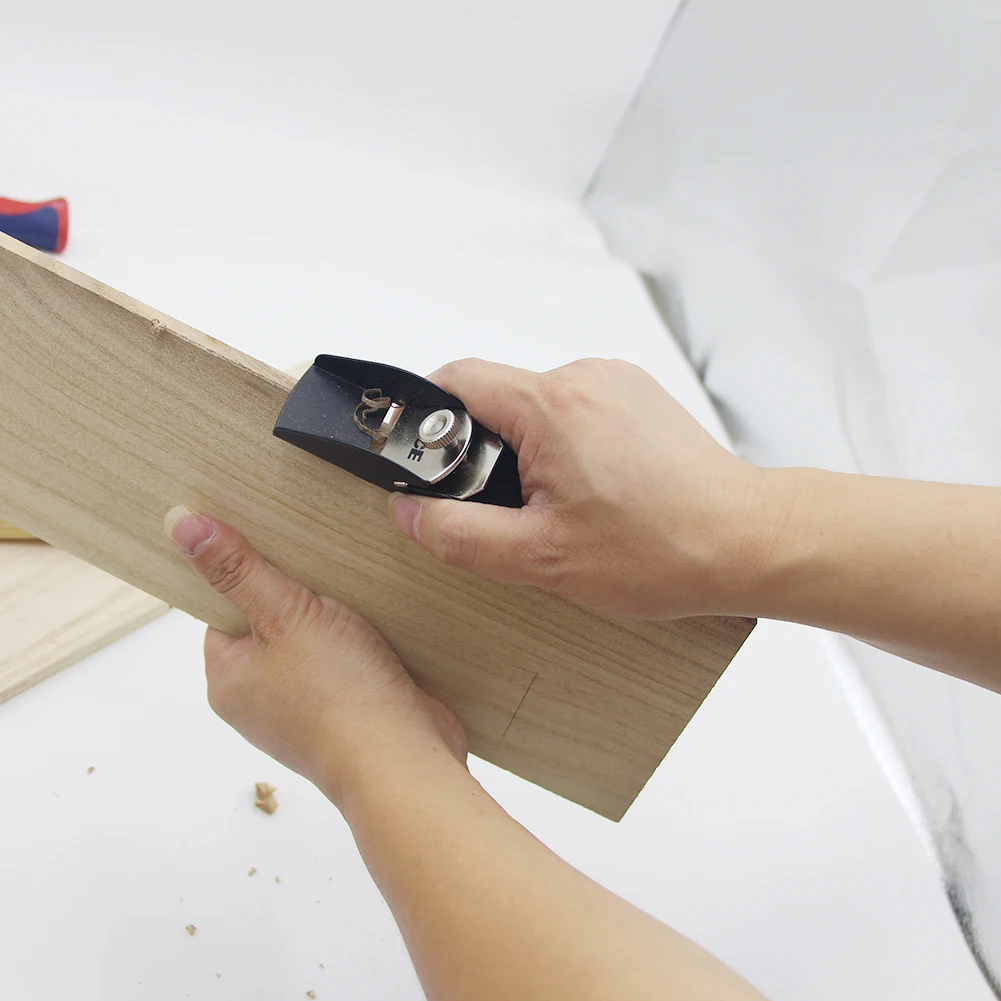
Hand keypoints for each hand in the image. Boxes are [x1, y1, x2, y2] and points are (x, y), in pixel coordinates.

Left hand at [164, 507, 466, 804]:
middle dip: (304, 598)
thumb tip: (182, 524)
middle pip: (274, 625)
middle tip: (329, 579)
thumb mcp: (286, 614)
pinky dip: (365, 646)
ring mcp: (308, 711)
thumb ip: (238, 569)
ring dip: (340, 621)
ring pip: (316, 645)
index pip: (225, 611)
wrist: (403, 761)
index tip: (282, 555)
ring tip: (361, 602)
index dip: (251, 578)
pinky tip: (384, 632)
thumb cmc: (340, 696)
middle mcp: (262, 700)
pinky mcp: (351, 713)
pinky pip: (349, 666)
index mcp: (230, 680)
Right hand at [389, 359, 779, 619]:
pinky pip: (577, 409)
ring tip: (561, 506)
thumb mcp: (542, 558)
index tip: (424, 460)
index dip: (426, 419)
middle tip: (507, 506)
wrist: (748, 541)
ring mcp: (617, 382)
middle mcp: (586, 377)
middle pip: (497, 395)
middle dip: (483, 449)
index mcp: (552, 406)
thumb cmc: (661, 549)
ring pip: (537, 405)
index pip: (456, 380)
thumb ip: (460, 533)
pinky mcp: (639, 397)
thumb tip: (409, 512)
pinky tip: (591, 492)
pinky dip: (566, 444)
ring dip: (528, 449)